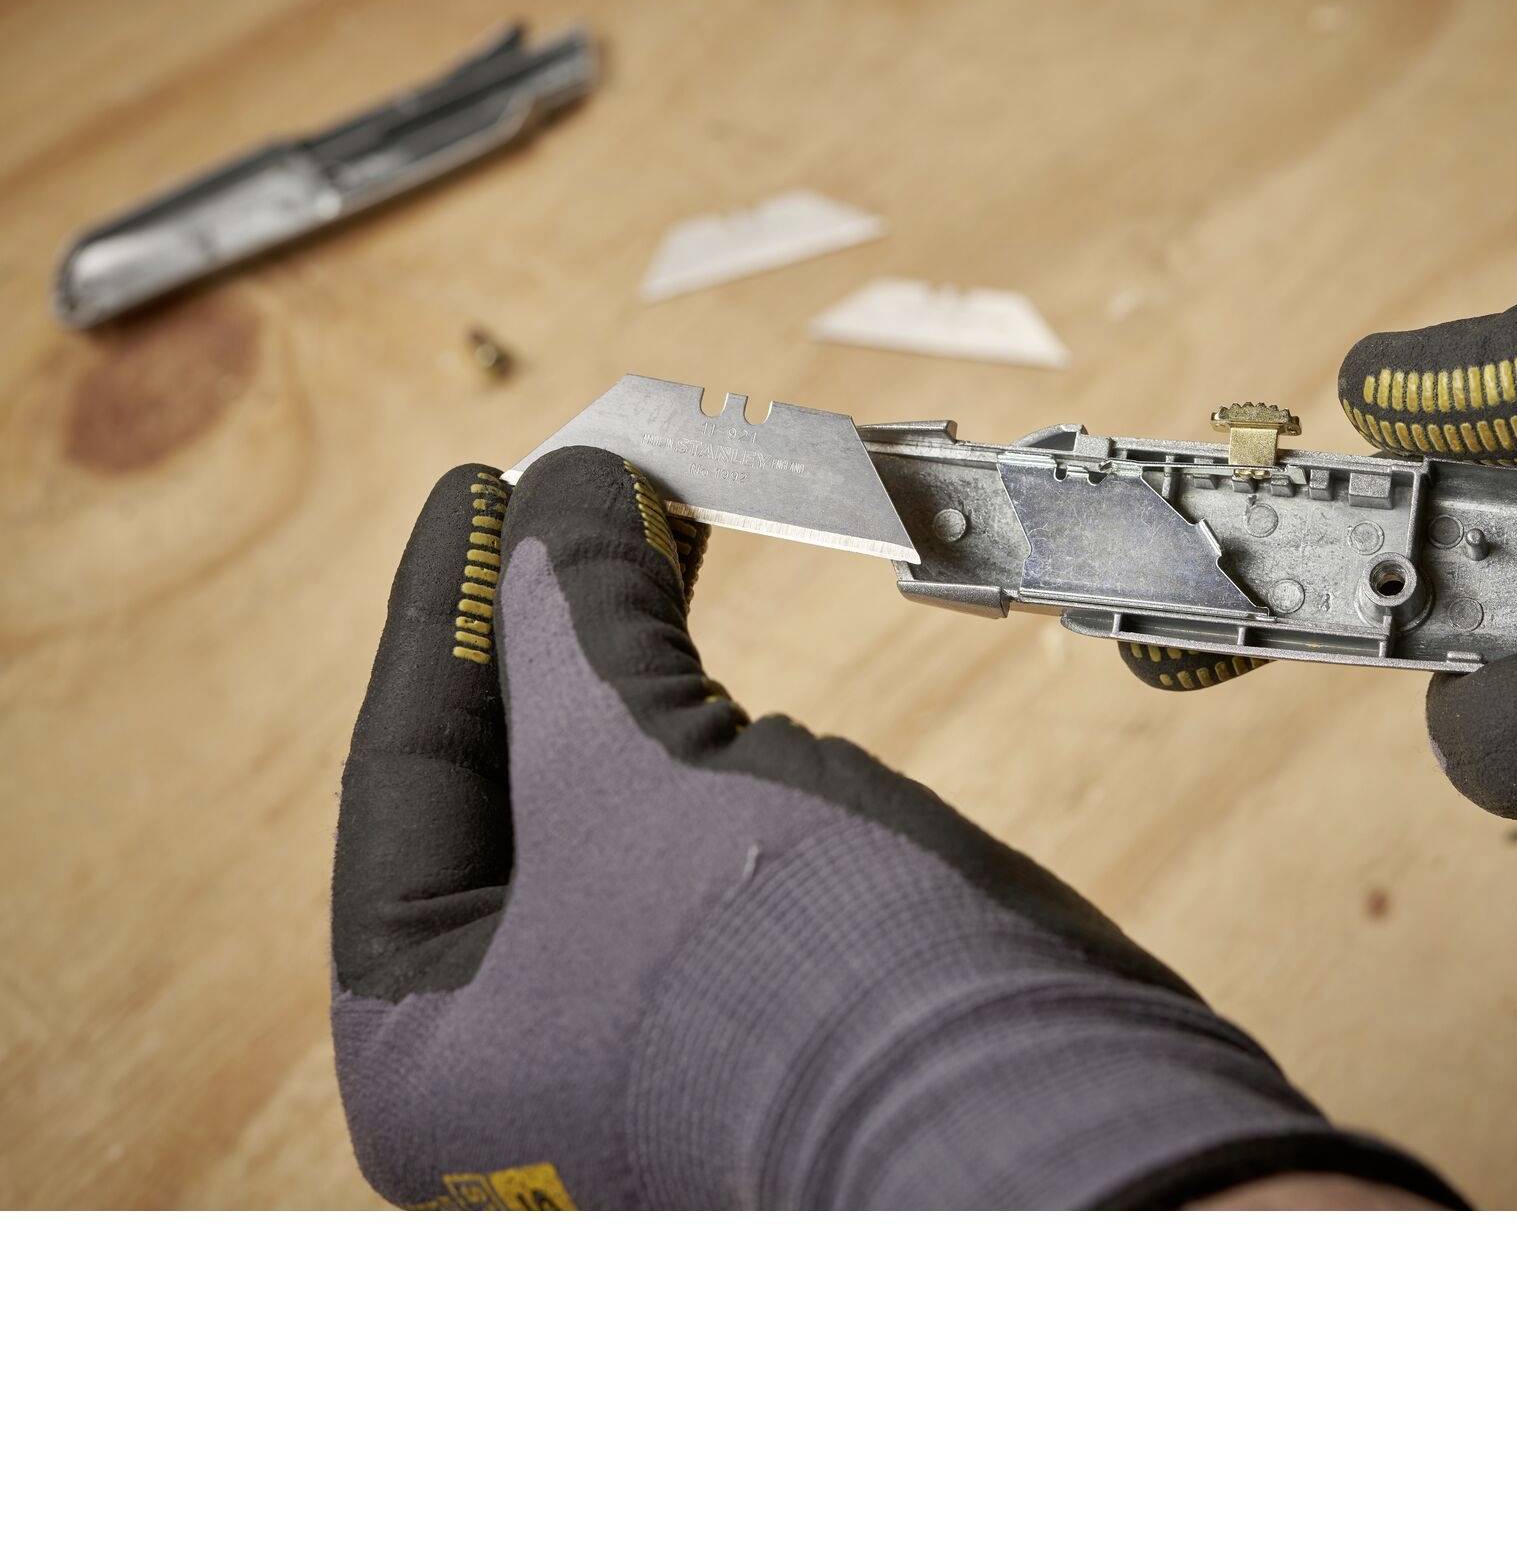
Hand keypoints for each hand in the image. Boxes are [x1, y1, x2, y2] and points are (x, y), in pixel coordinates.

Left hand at [332, 445, 1456, 1207]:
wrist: (1018, 1116)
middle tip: (573, 494)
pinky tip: (710, 643)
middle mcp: (523, 1046)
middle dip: (547, 631)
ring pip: (607, 796)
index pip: (410, 777)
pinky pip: (697, 822)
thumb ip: (570, 622)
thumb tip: (563, 490)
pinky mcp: (757, 988)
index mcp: (430, 1045)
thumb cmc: (784, 986)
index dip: (445, 614)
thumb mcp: (631, 776)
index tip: (482, 488)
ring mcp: (646, 1023)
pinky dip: (702, 719)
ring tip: (646, 523)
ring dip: (627, 658)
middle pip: (507, 785)